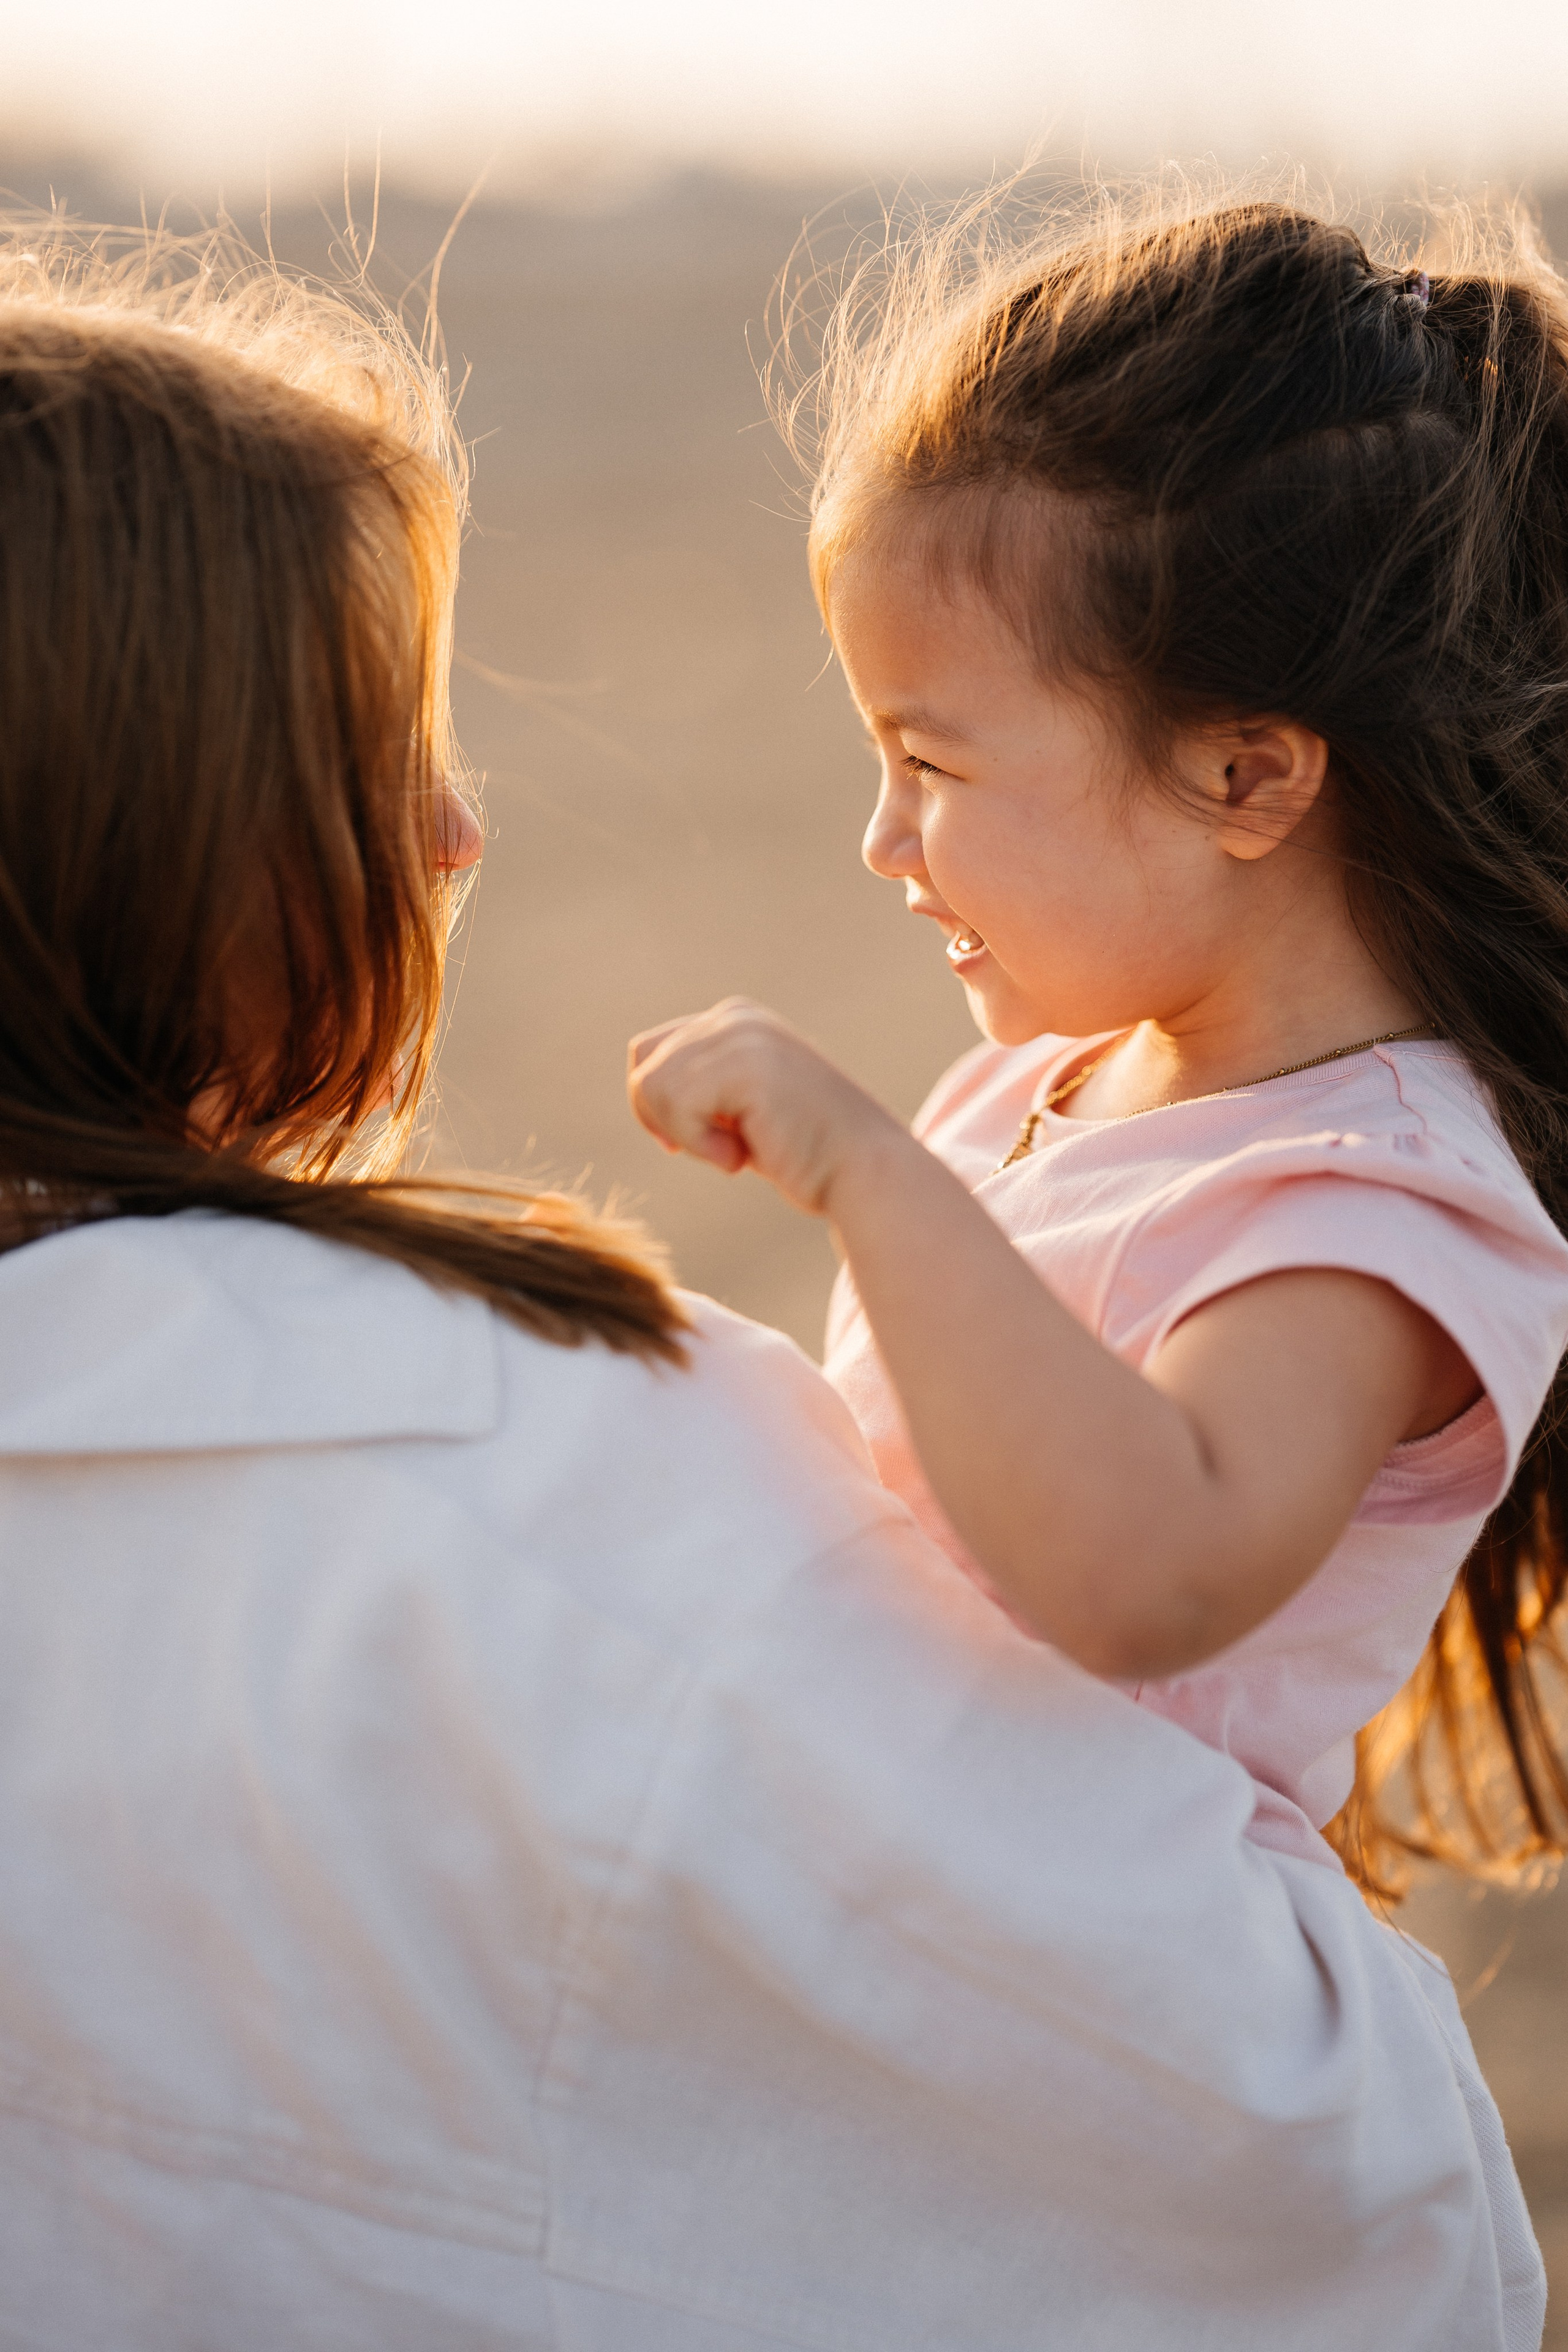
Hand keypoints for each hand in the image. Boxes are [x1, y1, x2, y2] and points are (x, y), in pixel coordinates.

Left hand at [627, 998, 905, 1217]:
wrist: (865, 1172)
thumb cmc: (806, 1153)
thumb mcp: (741, 1108)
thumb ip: (702, 1086)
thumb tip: (641, 1086)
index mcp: (736, 1019)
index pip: (650, 1050)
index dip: (656, 1104)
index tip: (692, 1142)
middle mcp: (736, 1017)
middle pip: (644, 1066)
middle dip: (666, 1121)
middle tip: (721, 1150)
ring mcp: (742, 1035)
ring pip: (652, 1087)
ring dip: (688, 1138)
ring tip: (739, 1153)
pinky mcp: (746, 1065)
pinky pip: (677, 1107)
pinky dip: (701, 1146)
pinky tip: (743, 1157)